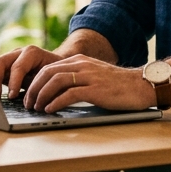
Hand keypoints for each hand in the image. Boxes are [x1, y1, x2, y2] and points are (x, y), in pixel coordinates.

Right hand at [0, 45, 61, 99]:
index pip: (18, 66)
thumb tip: (33, 103)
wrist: (57, 67)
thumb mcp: (50, 81)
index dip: (13, 82)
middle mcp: (18, 53)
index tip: (11, 96)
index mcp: (32, 53)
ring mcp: (9, 58)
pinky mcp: (3, 67)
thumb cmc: (55, 75)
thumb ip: (41, 88)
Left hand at [24, 54, 155, 112]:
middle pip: (48, 73)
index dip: (35, 81)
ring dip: (41, 95)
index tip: (29, 95)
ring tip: (36, 107)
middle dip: (34, 88)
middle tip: (28, 103)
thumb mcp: (94, 76)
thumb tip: (56, 94)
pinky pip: (70, 94)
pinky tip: (50, 110)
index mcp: (80, 61)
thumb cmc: (118, 85)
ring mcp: (89, 76)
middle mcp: (82, 65)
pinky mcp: (96, 90)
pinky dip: (56, 102)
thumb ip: (77, 80)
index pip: (49, 68)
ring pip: (55, 81)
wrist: (142, 85)